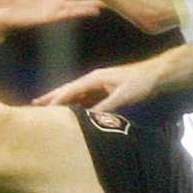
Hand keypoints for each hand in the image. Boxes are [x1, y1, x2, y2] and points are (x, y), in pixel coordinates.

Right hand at [33, 62, 154, 111]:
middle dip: (52, 96)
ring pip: (76, 94)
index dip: (56, 99)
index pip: (71, 90)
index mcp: (95, 78)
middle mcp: (94, 79)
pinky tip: (73, 112)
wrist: (157, 75)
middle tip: (34, 103)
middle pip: (68, 89)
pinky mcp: (106, 90)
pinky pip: (87, 98)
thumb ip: (106, 106)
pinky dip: (77, 104)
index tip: (43, 109)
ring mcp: (100, 84)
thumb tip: (89, 117)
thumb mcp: (123, 95)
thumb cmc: (141, 82)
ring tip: (49, 110)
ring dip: (63, 101)